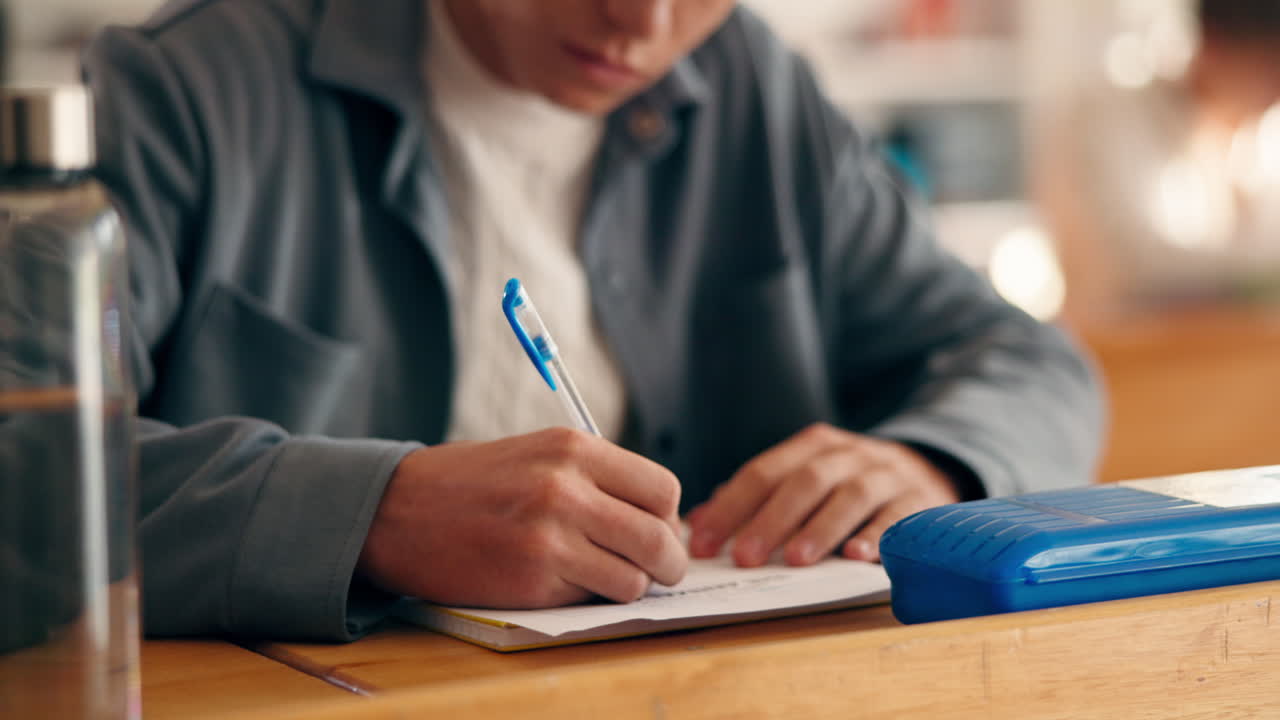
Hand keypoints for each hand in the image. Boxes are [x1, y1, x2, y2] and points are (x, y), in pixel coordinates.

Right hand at [357, 428, 686, 607]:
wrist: (397, 511)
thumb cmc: (471, 483)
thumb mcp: (538, 453)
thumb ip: (596, 476)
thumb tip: (659, 518)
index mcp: (573, 448)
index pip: (663, 489)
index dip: (666, 516)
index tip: (655, 528)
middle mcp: (567, 488)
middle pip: (659, 538)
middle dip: (668, 562)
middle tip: (661, 569)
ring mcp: (550, 537)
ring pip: (634, 578)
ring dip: (628, 585)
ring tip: (605, 576)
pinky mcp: (531, 581)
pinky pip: (591, 598)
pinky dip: (588, 597)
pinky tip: (562, 581)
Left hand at [686, 423, 961, 565]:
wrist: (927, 471)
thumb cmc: (848, 484)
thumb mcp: (805, 478)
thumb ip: (756, 498)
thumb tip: (698, 523)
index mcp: (813, 446)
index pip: (763, 472)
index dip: (730, 508)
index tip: (703, 543)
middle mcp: (849, 455)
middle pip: (805, 481)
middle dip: (771, 519)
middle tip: (745, 558)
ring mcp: (886, 475)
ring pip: (851, 495)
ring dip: (821, 528)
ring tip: (796, 560)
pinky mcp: (919, 500)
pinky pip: (898, 516)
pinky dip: (877, 535)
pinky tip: (857, 557)